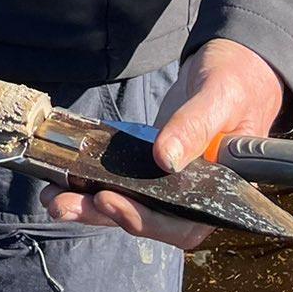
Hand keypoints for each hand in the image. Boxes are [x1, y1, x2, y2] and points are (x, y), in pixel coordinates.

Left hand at [41, 38, 284, 250]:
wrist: (232, 66)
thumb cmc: (238, 83)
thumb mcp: (220, 99)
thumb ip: (195, 127)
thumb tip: (164, 158)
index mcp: (219, 192)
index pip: (182, 225)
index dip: (146, 222)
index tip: (110, 201)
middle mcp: (192, 194)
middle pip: (147, 219)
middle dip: (103, 214)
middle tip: (63, 205)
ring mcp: (168, 180)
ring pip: (128, 202)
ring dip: (90, 204)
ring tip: (54, 198)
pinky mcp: (148, 163)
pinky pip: (121, 178)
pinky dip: (92, 180)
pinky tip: (62, 177)